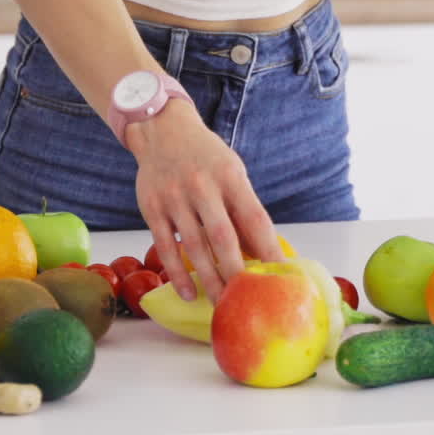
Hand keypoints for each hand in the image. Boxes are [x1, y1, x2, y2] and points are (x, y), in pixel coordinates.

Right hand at [127, 102, 283, 303]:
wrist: (162, 130)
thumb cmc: (205, 157)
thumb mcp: (232, 172)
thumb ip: (244, 209)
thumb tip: (263, 254)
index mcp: (229, 175)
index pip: (255, 218)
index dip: (270, 250)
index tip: (282, 279)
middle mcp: (201, 185)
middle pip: (223, 238)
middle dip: (237, 274)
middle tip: (248, 302)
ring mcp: (174, 196)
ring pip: (194, 247)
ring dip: (210, 280)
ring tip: (222, 304)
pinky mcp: (151, 207)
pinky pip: (165, 246)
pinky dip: (177, 274)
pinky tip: (190, 293)